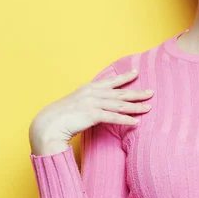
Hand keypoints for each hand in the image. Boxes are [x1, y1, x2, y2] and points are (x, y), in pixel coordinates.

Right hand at [29, 69, 152, 154]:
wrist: (48, 124)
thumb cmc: (61, 116)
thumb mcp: (76, 103)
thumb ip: (88, 102)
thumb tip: (98, 105)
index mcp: (88, 88)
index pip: (110, 81)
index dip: (124, 77)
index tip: (136, 73)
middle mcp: (92, 93)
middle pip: (119, 92)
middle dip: (137, 92)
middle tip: (151, 92)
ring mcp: (92, 103)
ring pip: (119, 104)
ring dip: (135, 106)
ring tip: (148, 107)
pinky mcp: (92, 115)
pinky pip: (113, 117)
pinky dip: (125, 119)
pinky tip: (136, 122)